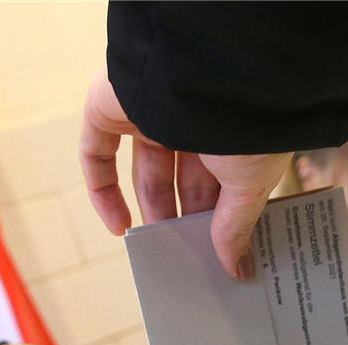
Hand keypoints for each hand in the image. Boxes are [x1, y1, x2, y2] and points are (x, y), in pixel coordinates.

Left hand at [80, 73, 291, 279]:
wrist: (214, 74)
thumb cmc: (248, 123)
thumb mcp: (250, 185)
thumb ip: (236, 227)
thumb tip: (237, 268)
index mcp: (231, 128)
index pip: (221, 179)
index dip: (217, 217)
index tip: (219, 252)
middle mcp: (193, 117)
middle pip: (184, 178)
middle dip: (185, 218)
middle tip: (189, 257)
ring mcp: (150, 111)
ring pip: (145, 170)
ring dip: (150, 211)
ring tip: (157, 252)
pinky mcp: (112, 107)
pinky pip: (98, 154)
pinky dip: (103, 192)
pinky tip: (118, 228)